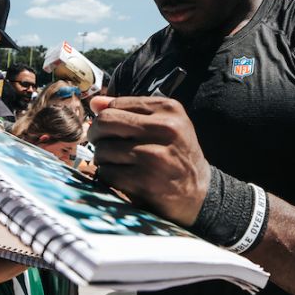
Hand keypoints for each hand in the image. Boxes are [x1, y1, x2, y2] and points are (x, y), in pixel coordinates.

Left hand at [87, 95, 210, 225]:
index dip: (104, 118)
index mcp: (169, 109)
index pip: (116, 105)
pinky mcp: (146, 181)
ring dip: (102, 159)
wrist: (199, 192)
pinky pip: (107, 172)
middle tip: (101, 145)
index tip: (108, 131)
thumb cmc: (176, 154)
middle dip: (96, 135)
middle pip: (105, 122)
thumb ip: (130, 111)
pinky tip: (121, 177)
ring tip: (116, 163)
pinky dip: (108, 176)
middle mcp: (164, 128)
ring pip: (103, 149)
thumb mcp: (163, 125)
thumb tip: (95, 102)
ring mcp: (155, 155)